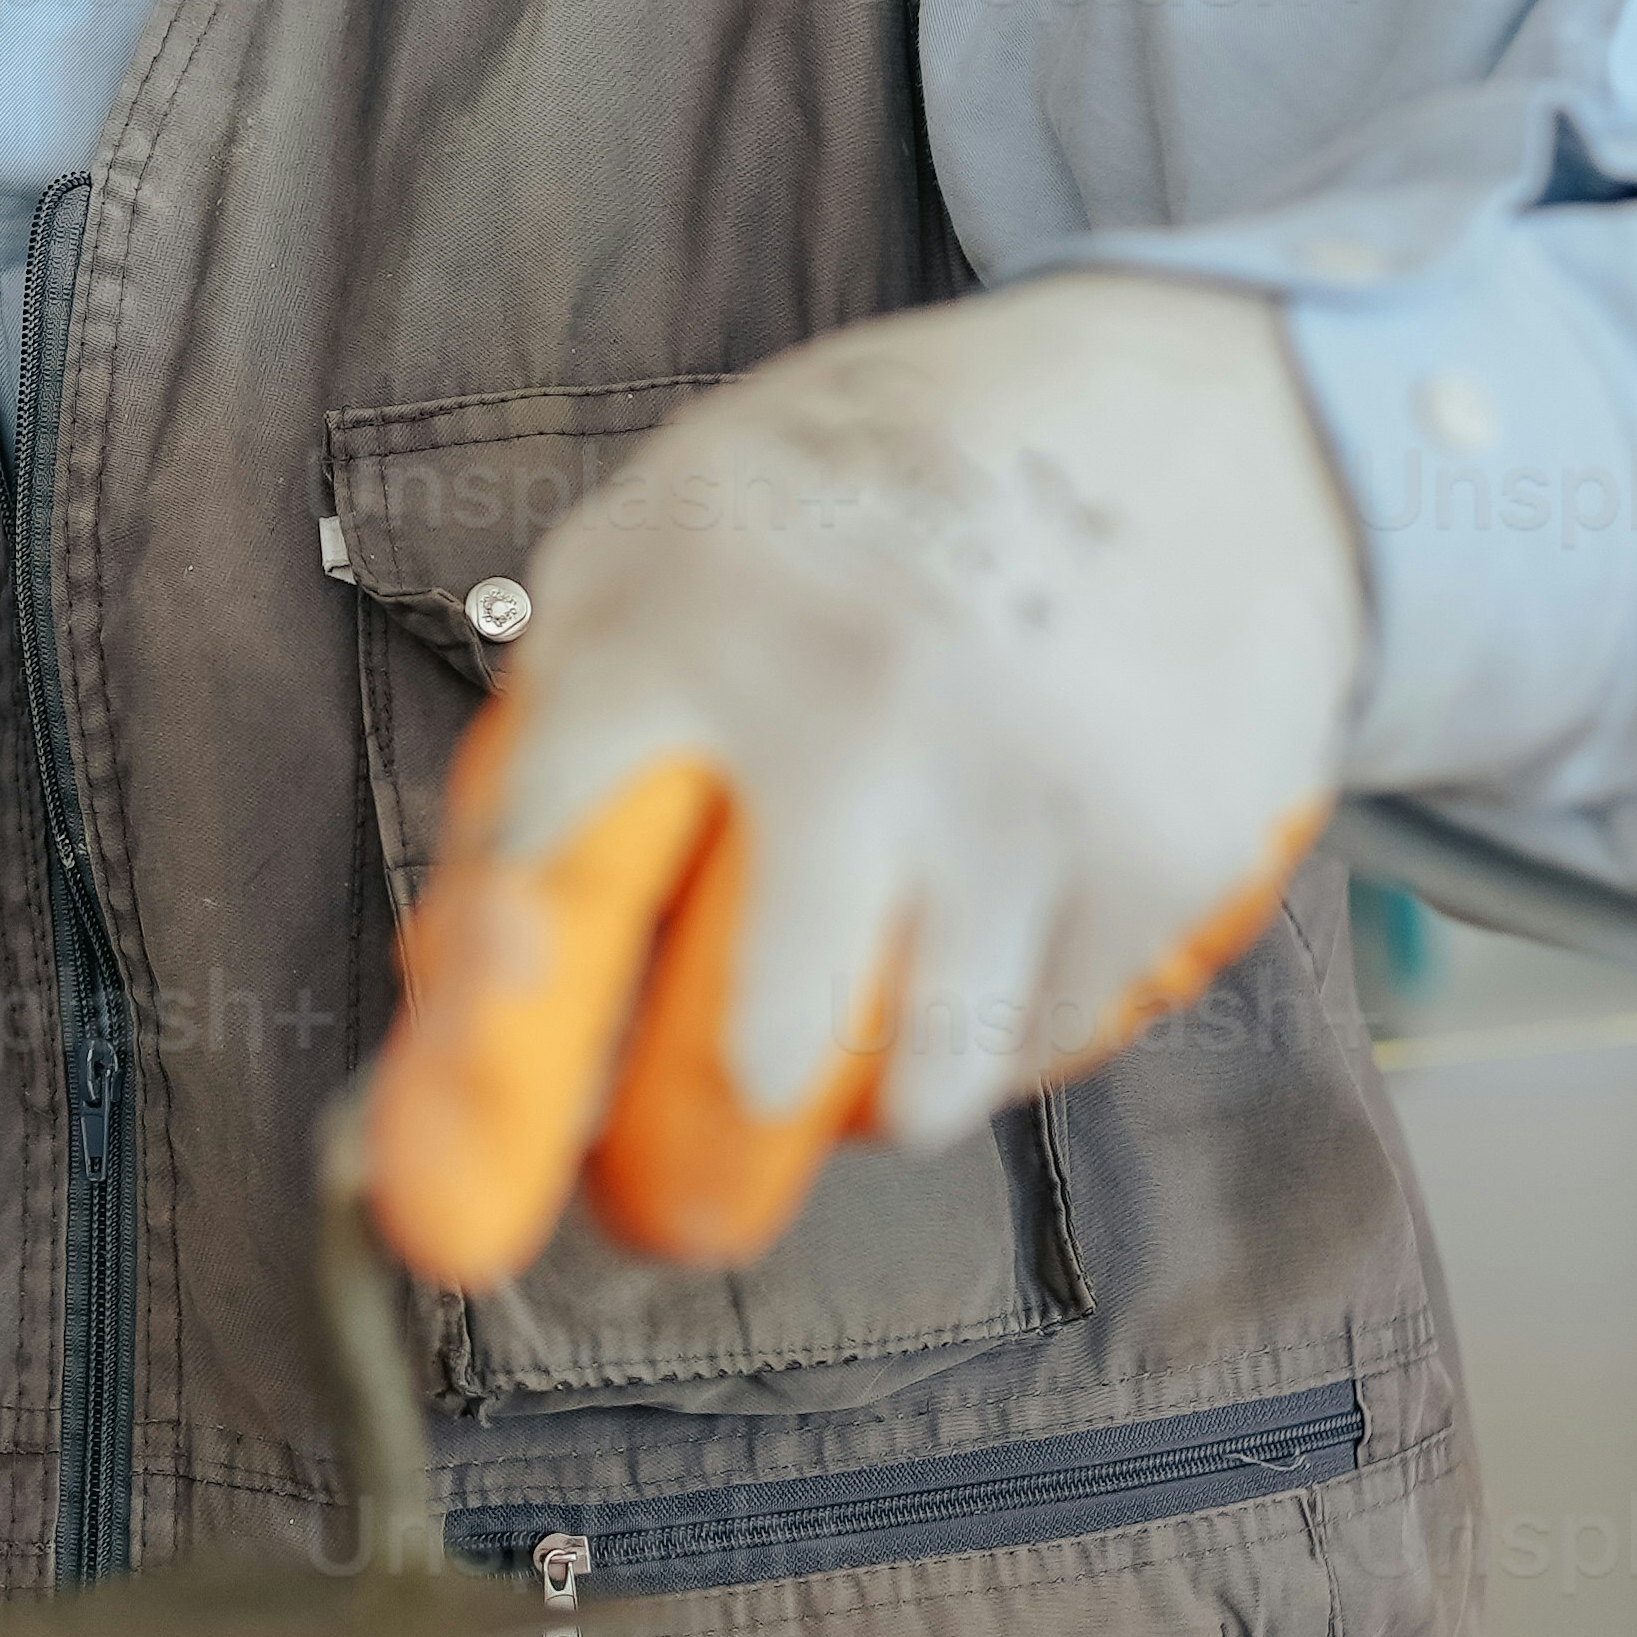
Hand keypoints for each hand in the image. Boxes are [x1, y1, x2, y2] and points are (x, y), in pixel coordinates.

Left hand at [360, 277, 1364, 1290]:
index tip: (444, 1221)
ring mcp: (1020, 794)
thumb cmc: (874, 502)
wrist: (1192, 415)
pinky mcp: (1162, 862)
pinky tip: (997, 895)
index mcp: (685, 619)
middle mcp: (850, 711)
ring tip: (871, 960)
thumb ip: (553, 744)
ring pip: (900, 1101)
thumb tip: (457, 986)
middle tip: (676, 1172)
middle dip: (689, 1161)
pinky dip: (992, 1025)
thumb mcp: (669, 539)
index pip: (548, 878)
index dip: (486, 1064)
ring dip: (861, 1087)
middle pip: (740, 1067)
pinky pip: (1031, 1058)